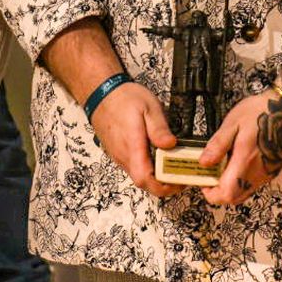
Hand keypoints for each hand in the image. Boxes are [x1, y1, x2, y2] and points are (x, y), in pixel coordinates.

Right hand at [89, 81, 183, 198]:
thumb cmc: (124, 98)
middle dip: (163, 184)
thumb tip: (170, 145)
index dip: (163, 187)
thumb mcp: (148, 107)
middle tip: (180, 174)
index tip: (178, 182)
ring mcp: (119, 156)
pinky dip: (147, 168)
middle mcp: (124, 155)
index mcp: (133, 145)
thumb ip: (159, 128)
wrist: (101, 93)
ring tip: (171, 165)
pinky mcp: (118, 153)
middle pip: (144, 182)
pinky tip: (157, 157)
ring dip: (155, 176)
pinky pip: (134, 167)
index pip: (144, 178)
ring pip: (139, 176)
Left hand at [198, 86, 281, 206]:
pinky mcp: (273, 170)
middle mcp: (258, 173)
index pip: (226, 194)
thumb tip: (203, 163)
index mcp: (245, 161)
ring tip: (224, 165)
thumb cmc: (262, 111)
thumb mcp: (234, 122)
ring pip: (244, 192)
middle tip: (211, 173)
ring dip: (230, 186)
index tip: (203, 181)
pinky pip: (253, 184)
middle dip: (219, 192)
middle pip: (235, 198)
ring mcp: (267, 174)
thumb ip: (218, 144)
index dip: (211, 193)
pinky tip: (238, 161)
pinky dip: (242, 180)